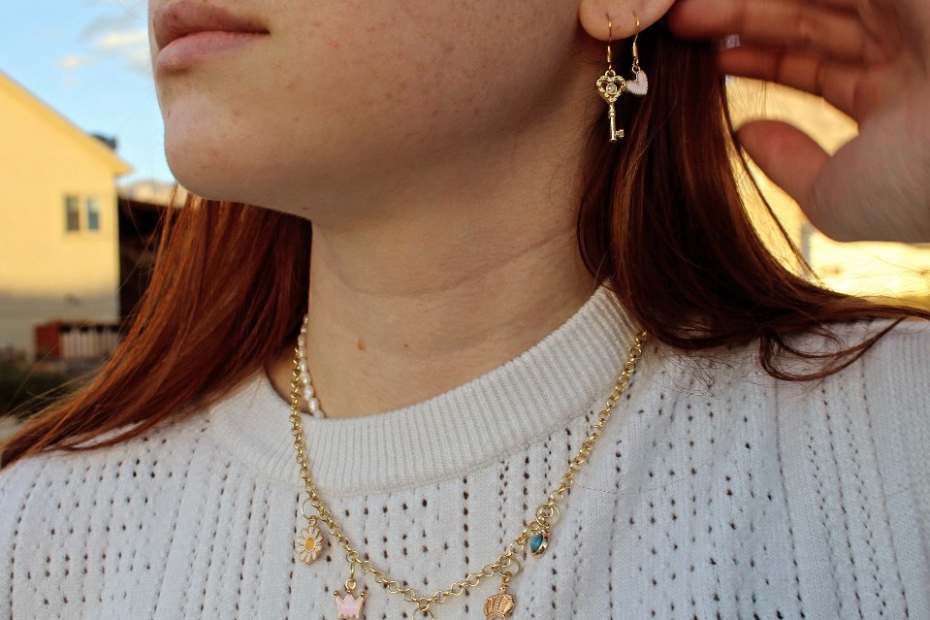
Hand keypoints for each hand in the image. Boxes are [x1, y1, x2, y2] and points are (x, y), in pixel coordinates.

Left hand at [667, 0, 929, 241]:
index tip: (708, 60)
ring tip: (683, 7)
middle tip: (678, 24)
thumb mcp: (841, 199)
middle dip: (741, 19)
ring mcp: (912, 7)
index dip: (761, 59)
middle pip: (807, 18)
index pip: (817, 67)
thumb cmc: (920, 183)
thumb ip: (793, 168)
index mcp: (900, 96)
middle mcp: (908, 44)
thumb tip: (747, 137)